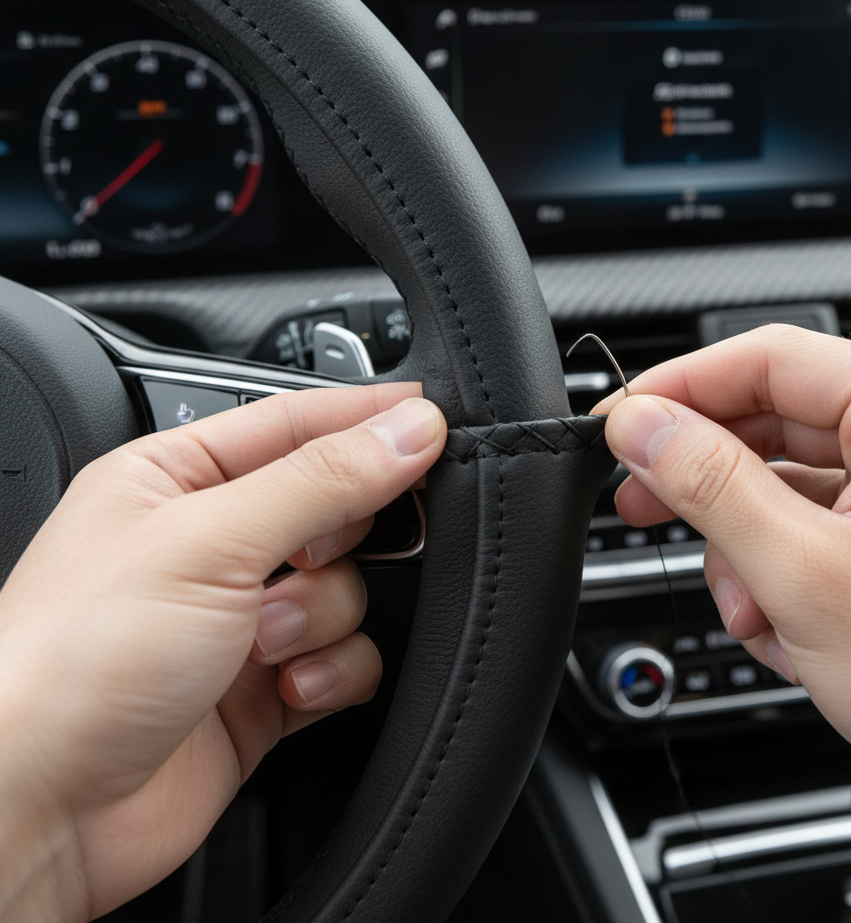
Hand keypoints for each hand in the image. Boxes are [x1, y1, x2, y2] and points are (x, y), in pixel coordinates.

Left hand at [0, 386, 445, 920]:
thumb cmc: (70, 663)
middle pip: (336, 506)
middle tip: (317, 550)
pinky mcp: (265, 688)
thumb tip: (407, 431)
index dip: (367, 419)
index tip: (432, 420)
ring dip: (321, 617)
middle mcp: (211, 544)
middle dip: (339, 538)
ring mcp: (241, 619)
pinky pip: (345, 659)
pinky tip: (286, 687)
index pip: (297, 422)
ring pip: (347, 588)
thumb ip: (322, 480)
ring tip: (266, 642)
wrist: (37, 811)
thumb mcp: (209, 541)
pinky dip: (331, 673)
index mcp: (177, 479)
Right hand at [596, 325, 850, 855]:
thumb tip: (642, 426)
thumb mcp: (802, 574)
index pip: (768, 359)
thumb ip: (708, 484)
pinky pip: (825, 519)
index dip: (679, 390)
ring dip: (748, 542)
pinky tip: (784, 623)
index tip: (622, 426)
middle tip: (644, 503)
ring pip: (793, 479)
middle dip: (708, 477)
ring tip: (749, 611)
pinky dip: (787, 566)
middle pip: (777, 419)